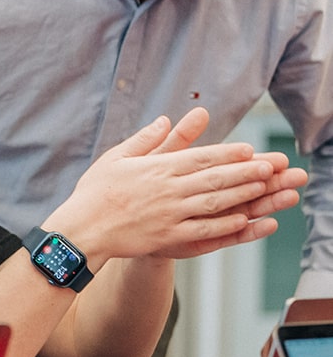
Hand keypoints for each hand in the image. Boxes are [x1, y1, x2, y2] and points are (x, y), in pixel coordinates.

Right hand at [49, 108, 305, 263]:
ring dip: (243, 194)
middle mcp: (169, 190)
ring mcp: (171, 215)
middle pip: (215, 179)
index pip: (200, 157)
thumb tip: (166, 119)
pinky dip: (226, 224)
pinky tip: (243, 218)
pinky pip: (203, 230)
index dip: (228, 153)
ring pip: (215, 203)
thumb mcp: (116, 157)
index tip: (250, 149)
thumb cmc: (95, 192)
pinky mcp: (168, 236)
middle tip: (272, 166)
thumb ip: (145, 139)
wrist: (83, 228)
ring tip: (266, 188)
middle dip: (246, 172)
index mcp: (157, 169)